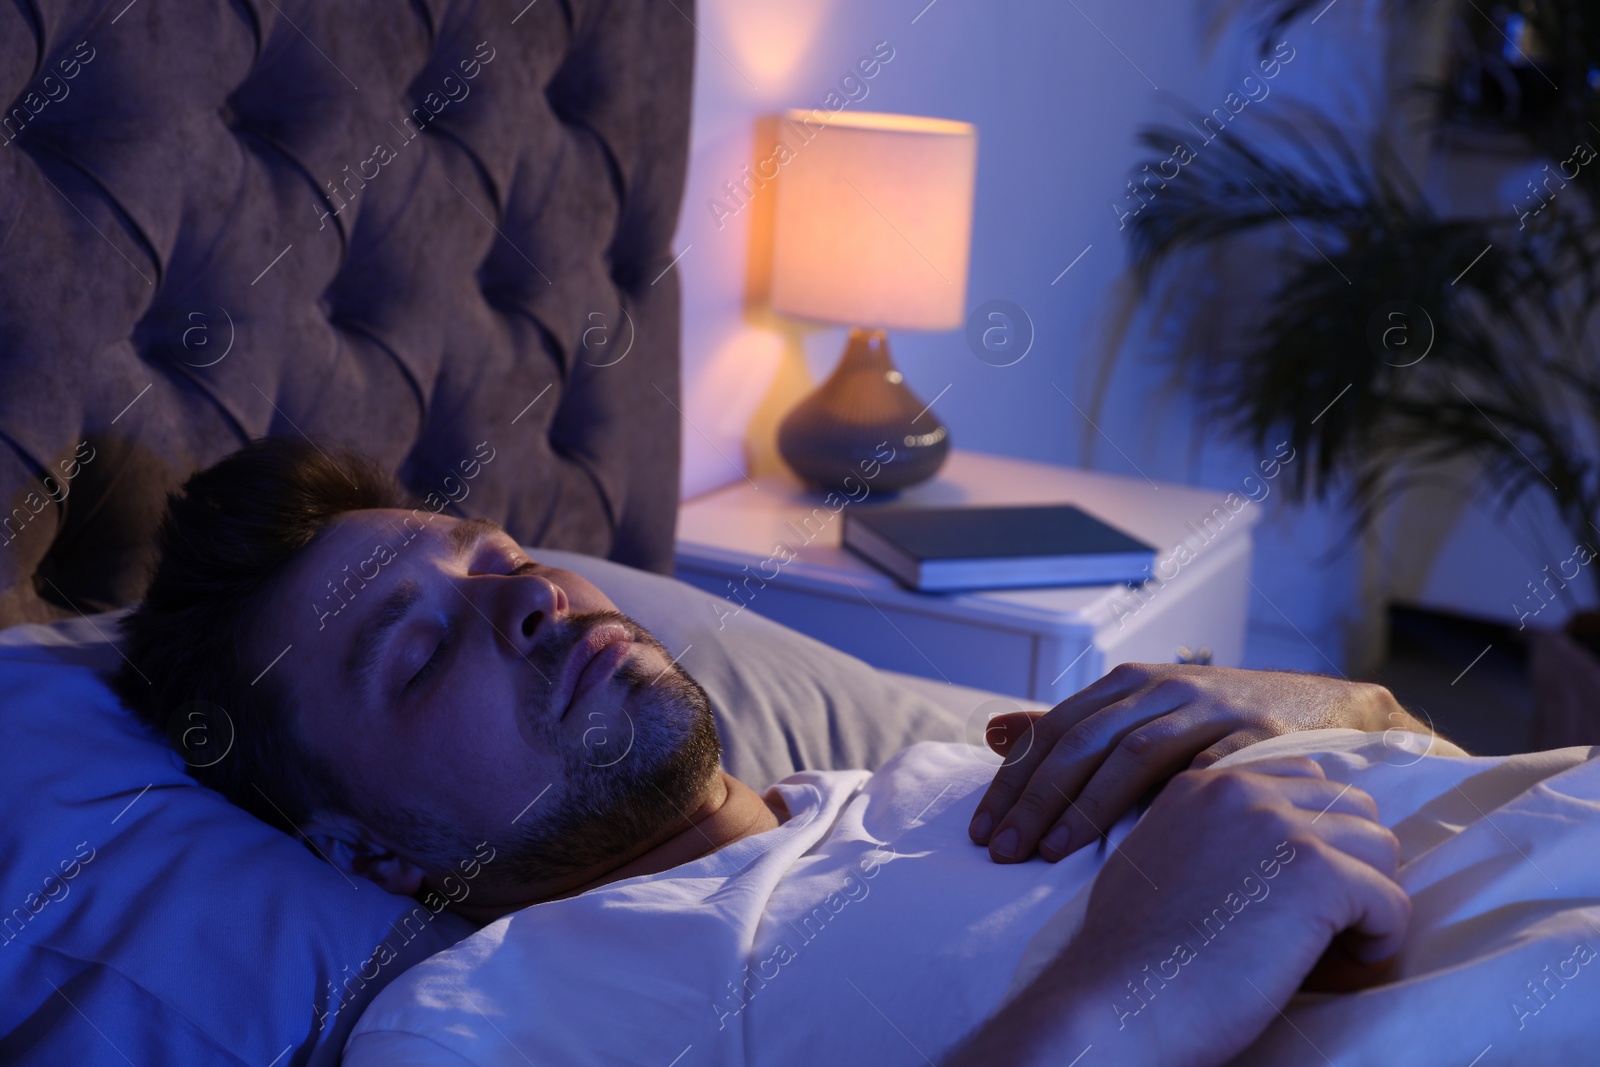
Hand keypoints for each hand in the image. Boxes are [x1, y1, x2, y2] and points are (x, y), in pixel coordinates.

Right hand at [944, 758, 1407, 1066]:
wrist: (1118, 1001)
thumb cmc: (1131, 957)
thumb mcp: (1159, 860)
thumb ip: (1213, 835)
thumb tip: (1274, 855)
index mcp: (1202, 784)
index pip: (1301, 778)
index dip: (1316, 837)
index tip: (1296, 892)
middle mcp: (1241, 788)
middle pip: (1350, 807)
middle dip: (1350, 865)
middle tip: (1318, 925)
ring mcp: (1280, 825)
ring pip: (1380, 848)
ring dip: (1367, 902)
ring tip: (1327, 950)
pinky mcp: (1315, 873)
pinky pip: (1392, 901)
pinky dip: (1378, 942)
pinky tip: (1333, 969)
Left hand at [968, 663, 1426, 862]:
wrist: (1321, 713)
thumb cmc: (1215, 731)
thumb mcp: (1138, 722)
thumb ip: (1069, 732)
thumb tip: (992, 732)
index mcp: (1125, 685)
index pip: (1051, 732)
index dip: (1012, 781)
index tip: (982, 833)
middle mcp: (1160, 687)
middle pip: (1080, 741)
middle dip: (1034, 799)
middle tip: (1001, 853)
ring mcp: (1208, 706)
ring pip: (1129, 752)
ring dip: (1084, 806)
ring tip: (1050, 856)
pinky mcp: (1256, 735)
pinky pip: (1202, 767)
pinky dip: (1167, 800)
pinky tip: (1143, 841)